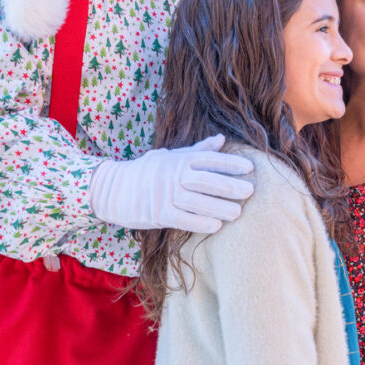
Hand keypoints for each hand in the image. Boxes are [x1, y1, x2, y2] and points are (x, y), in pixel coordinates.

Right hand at [89, 134, 253, 233]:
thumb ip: (198, 149)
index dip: (230, 163)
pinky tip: (217, 225)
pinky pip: (183, 220)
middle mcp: (174, 176)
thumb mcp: (171, 155)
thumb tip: (222, 138)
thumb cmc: (147, 171)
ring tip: (238, 212)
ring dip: (220, 207)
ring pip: (197, 202)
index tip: (250, 168)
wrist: (114, 189)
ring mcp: (166, 195)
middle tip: (250, 190)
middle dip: (230, 186)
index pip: (209, 159)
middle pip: (206, 181)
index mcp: (179, 160)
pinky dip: (201, 223)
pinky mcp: (158, 214)